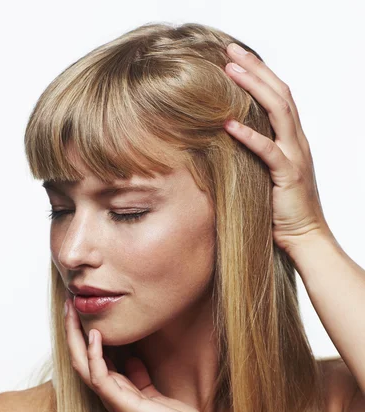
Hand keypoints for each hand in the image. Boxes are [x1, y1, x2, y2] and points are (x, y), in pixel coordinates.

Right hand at [64, 299, 216, 411]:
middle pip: (79, 357)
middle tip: (68, 303)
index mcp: (115, 389)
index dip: (82, 334)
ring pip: (82, 364)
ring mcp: (112, 399)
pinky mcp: (120, 403)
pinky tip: (94, 334)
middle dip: (72, 330)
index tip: (80, 310)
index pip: (90, 358)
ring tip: (71, 312)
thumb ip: (138, 375)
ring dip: (75, 337)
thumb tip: (131, 358)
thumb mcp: (153, 390)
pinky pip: (99, 375)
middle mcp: (108, 393)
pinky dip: (94, 354)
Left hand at [223, 42, 333, 255]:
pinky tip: (228, 124)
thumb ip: (257, 156)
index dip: (261, 74)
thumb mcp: (268, 175)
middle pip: (280, 94)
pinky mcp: (288, 175)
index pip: (280, 97)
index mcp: (294, 140)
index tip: (237, 59)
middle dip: (256, 69)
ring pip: (278, 112)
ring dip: (253, 88)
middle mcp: (298, 142)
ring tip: (229, 72)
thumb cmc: (283, 210)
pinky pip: (269, 150)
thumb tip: (229, 143)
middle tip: (231, 52)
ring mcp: (295, 156)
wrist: (305, 236)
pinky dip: (249, 135)